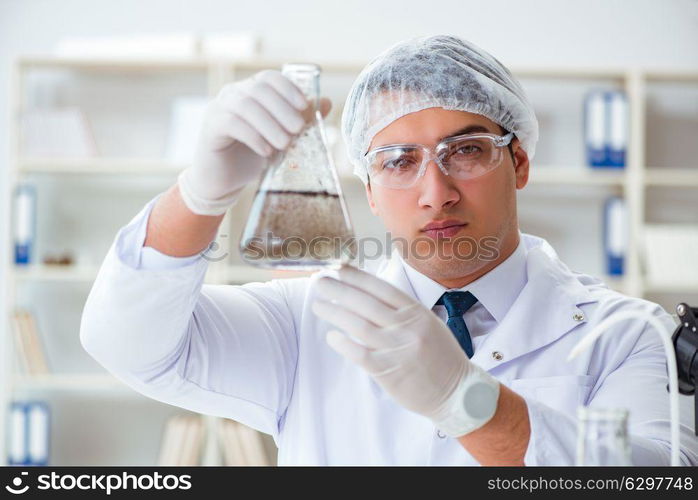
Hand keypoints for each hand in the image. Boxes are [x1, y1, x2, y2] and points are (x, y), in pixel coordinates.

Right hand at [178, 69, 331, 215]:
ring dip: (270, 125)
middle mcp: (233, 94)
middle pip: (259, 89)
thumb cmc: (252, 154)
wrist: (223, 178)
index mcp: (251, 91)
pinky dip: (253, 137)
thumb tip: (327, 102)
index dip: (288, 88)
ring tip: (285, 144)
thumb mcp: (280, 136)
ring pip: (246, 106)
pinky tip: (266, 152)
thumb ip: (300, 118)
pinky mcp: (211, 128)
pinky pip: (232, 124)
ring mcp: (219, 108)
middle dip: (283, 109)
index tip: (304, 106)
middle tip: (299, 129)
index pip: (270, 78)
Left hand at [311, 265, 499, 436]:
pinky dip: (343, 343)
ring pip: (358, 324)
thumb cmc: (440, 357)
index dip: (357, 276)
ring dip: (334, 312)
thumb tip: (368, 295)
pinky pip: (359, 353)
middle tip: (319, 282)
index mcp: (416, 312)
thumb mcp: (428, 324)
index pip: (381, 287)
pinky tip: (332, 336)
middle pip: (364, 302)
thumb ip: (401, 311)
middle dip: (338, 289)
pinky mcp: (388, 371)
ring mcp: (397, 348)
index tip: (338, 268)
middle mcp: (406, 327)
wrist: (458, 392)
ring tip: (318, 305)